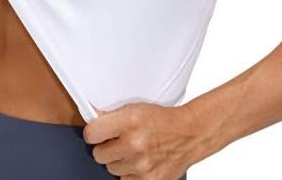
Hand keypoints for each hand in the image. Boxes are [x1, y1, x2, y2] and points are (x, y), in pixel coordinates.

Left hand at [83, 101, 207, 178]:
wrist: (189, 134)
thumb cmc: (162, 119)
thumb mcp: (136, 108)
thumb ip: (113, 116)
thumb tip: (91, 120)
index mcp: (129, 120)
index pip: (91, 133)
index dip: (93, 133)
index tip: (97, 133)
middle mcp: (134, 143)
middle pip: (99, 154)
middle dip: (106, 148)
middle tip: (118, 141)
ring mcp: (142, 165)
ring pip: (111, 169)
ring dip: (118, 161)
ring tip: (132, 151)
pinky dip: (130, 174)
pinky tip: (138, 162)